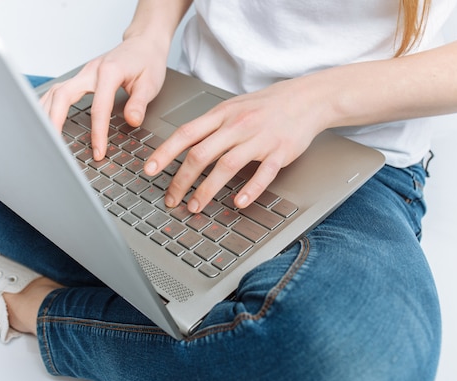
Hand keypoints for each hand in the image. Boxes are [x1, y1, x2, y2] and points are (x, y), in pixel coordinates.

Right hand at [39, 36, 167, 159]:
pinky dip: (49, 106)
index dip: (97, 132)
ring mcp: (84, 73)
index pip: (99, 107)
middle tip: (56, 145)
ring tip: (46, 136)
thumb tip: (132, 121)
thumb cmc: (148, 61)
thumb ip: (140, 103)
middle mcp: (91, 71)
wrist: (144, 44)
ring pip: (55, 92)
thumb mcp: (151, 83)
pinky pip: (59, 91)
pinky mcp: (82, 77)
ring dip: (47, 113)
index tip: (98, 151)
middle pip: (63, 95)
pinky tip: (47, 119)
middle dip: (55, 121)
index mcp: (109, 72)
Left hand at [144, 78, 328, 212]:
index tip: (149, 170)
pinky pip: (263, 173)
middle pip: (201, 154)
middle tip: (172, 198)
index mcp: (222, 114)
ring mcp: (259, 139)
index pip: (186, 133)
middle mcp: (237, 126)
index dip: (165, 153)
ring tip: (196, 206)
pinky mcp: (280, 152)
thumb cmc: (265, 105)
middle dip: (181, 180)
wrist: (306, 98)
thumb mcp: (232, 108)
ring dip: (207, 189)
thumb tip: (183, 146)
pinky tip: (239, 202)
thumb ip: (209, 127)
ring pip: (227, 166)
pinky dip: (250, 189)